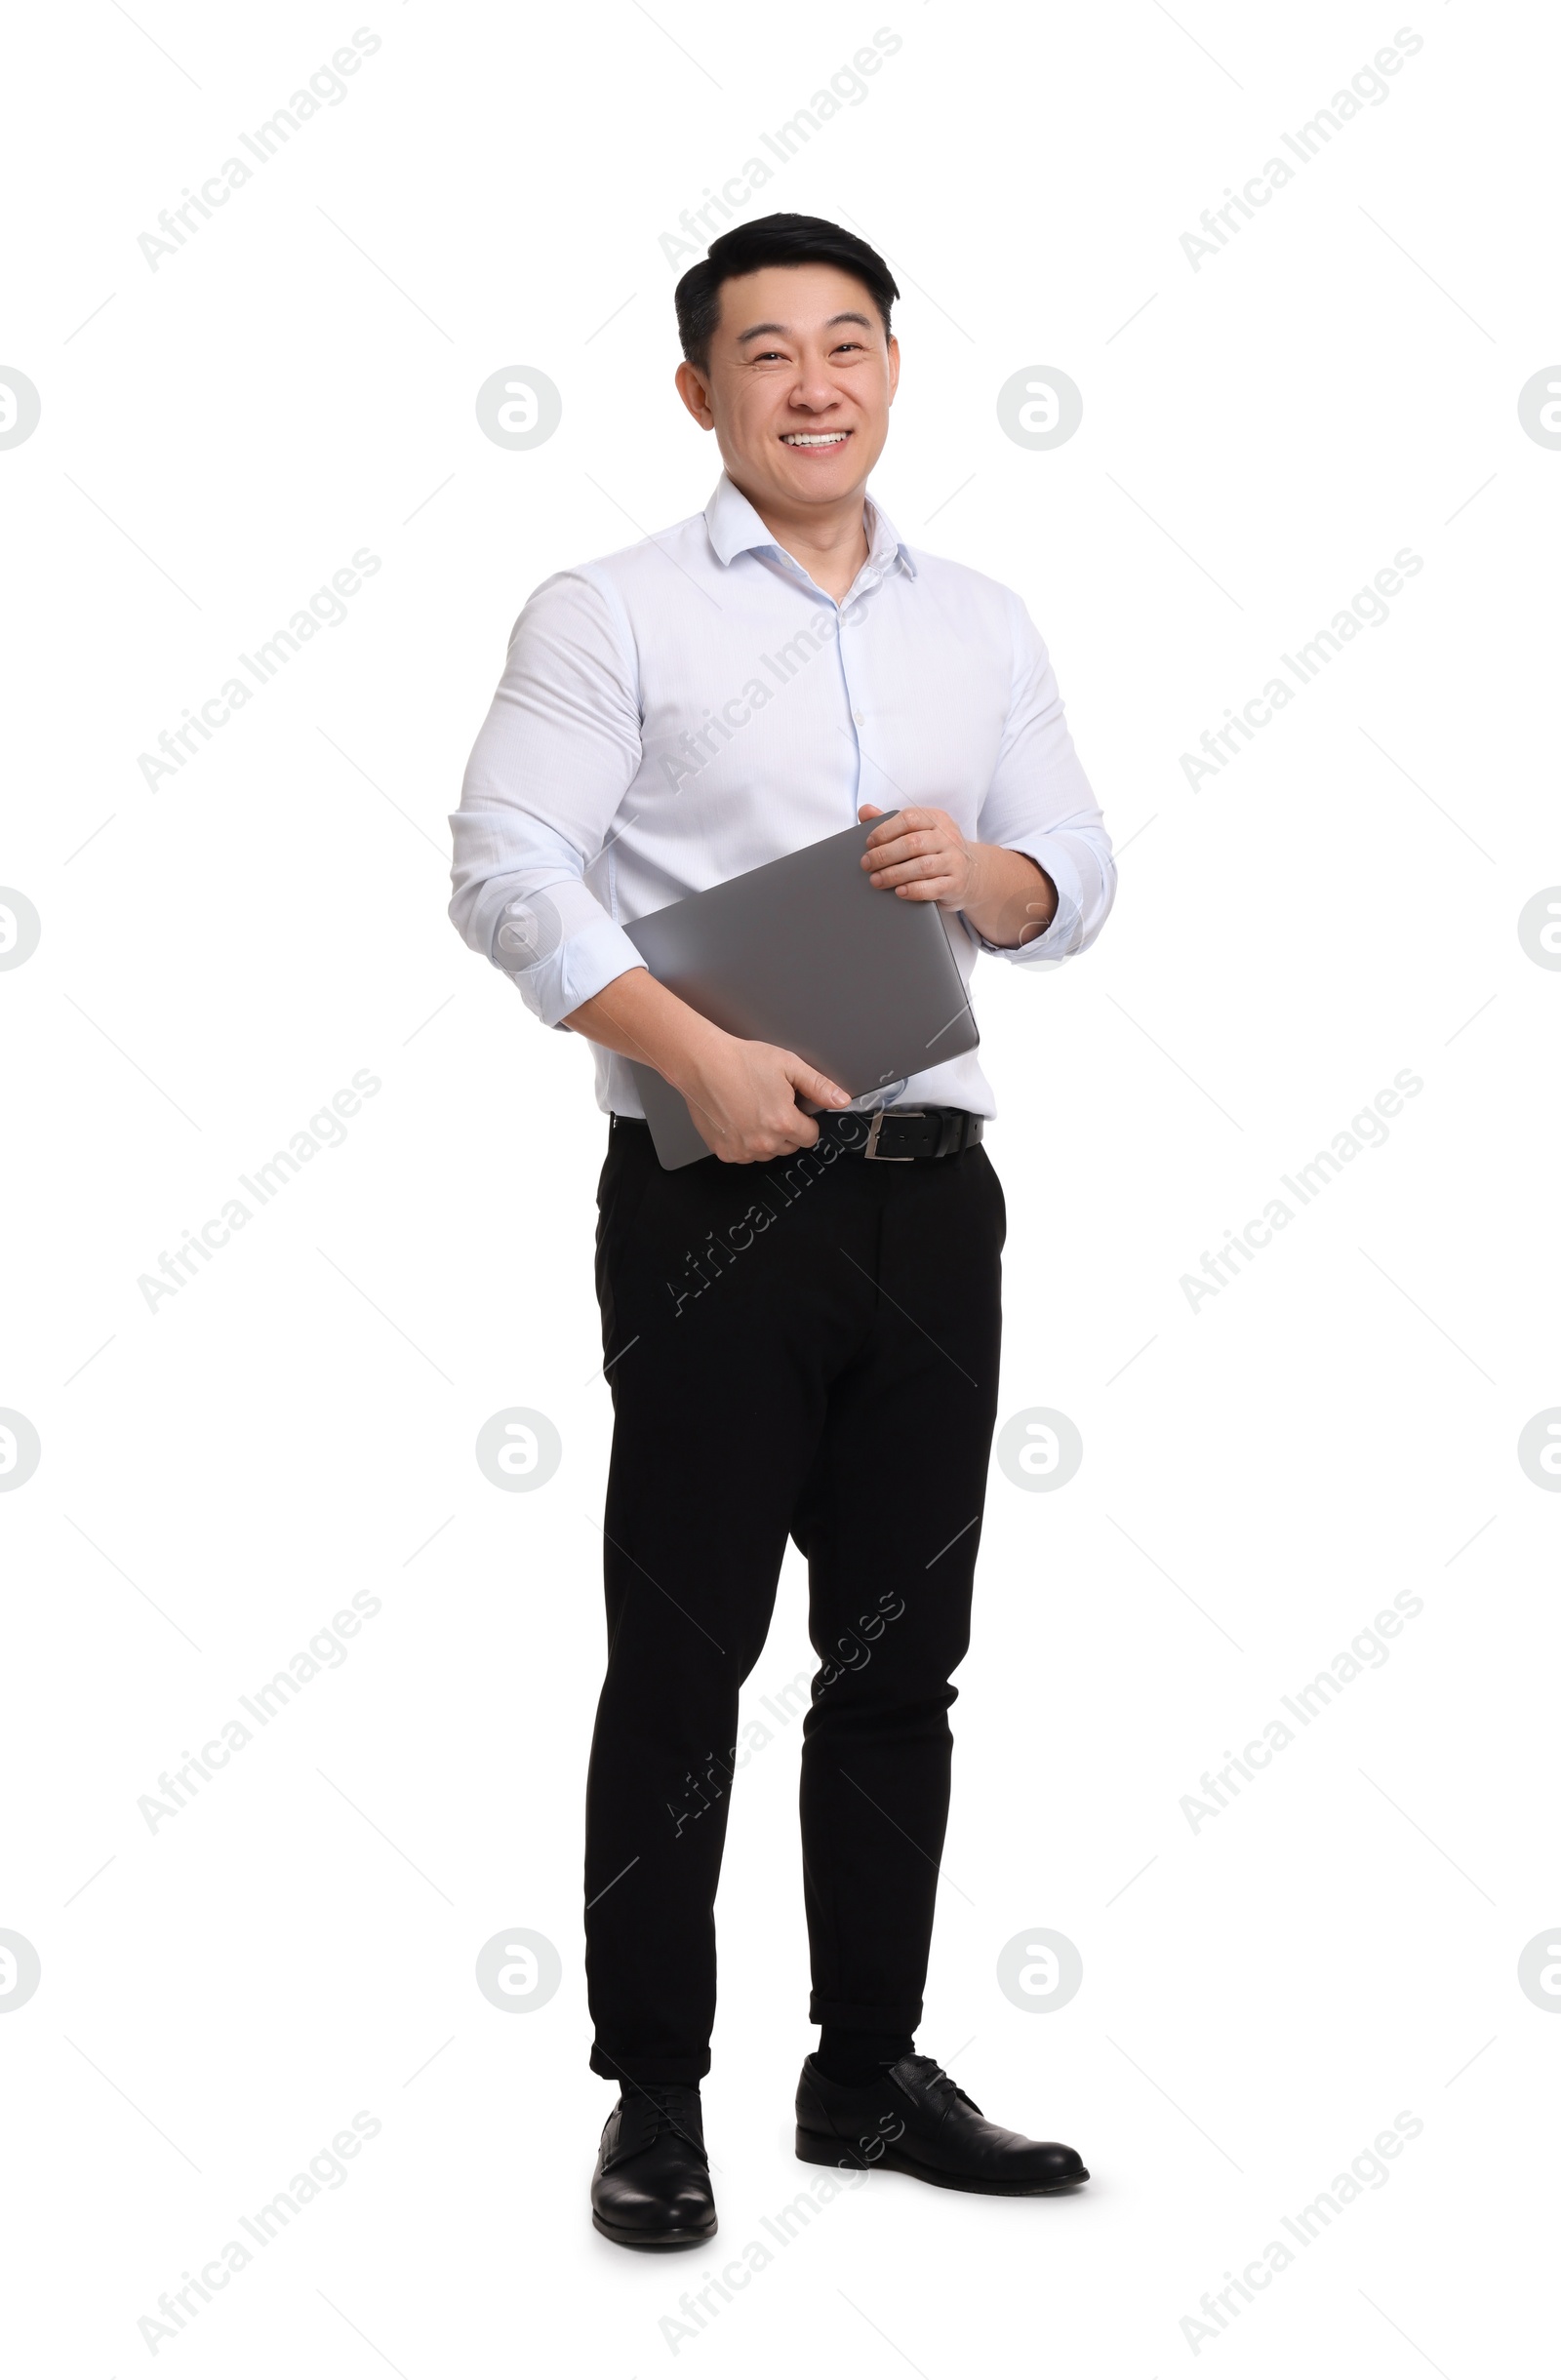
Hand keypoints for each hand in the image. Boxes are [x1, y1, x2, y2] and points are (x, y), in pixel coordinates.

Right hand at [674, 1028, 851, 1164]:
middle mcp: (764, 1142)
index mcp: (784, 1123)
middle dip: (786, 1130)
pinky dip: (744, 1142)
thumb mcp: (789, 1065)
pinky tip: (738, 1119)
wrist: (703, 1063)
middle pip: (789, 1147)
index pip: (810, 1137)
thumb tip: (841, 1101)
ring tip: (752, 1110)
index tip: (793, 1109)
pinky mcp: (725, 1151)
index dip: (804, 1121)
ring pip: (767, 1153)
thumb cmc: (742, 1061)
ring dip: (766, 1138)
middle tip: (770, 1104)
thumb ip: (818, 1086)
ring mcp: (743, 1150)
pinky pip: (744, 1155)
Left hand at [859, 802, 981, 907]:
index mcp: (936, 819)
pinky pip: (934, 887)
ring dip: (895, 874)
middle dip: (885, 855)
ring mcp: (955, 860)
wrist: (973, 873)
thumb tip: (865, 811)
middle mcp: (948, 837)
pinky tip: (899, 892)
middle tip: (867, 864)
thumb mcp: (919, 831)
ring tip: (876, 881)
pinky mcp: (957, 883)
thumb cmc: (936, 850)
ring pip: (922, 866)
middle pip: (913, 843)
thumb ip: (891, 823)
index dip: (885, 831)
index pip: (909, 819)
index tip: (869, 844)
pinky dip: (914, 890)